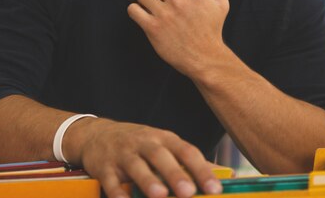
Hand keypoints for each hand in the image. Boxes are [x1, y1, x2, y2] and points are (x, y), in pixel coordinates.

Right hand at [72, 118, 221, 197]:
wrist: (98, 134)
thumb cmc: (140, 143)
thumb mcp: (165, 145)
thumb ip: (191, 161)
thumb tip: (227, 175)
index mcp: (164, 139)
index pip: (186, 151)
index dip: (201, 170)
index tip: (215, 188)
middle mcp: (144, 143)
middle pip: (161, 156)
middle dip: (175, 174)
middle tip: (189, 192)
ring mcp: (123, 154)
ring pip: (135, 166)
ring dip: (147, 180)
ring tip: (160, 195)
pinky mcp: (104, 166)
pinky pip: (110, 180)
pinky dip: (116, 192)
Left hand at [127, 0, 228, 76]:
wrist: (205, 59)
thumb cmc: (212, 30)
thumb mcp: (221, 4)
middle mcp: (178, 0)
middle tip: (162, 3)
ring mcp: (164, 14)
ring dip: (145, 1)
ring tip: (153, 10)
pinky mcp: (152, 28)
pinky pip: (133, 9)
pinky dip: (136, 11)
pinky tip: (144, 17)